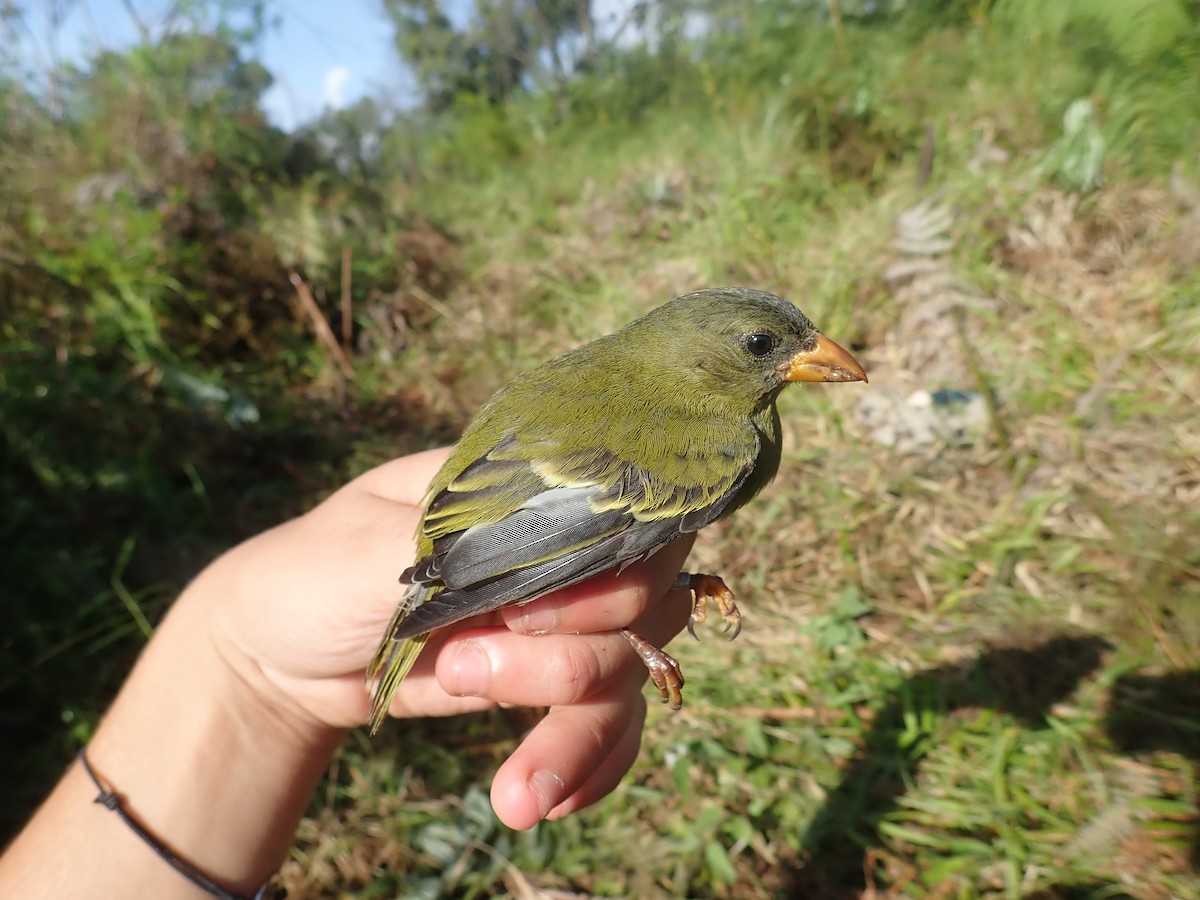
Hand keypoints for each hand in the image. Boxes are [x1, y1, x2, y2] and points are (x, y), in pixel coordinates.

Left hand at [199, 449, 694, 828]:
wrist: (274, 660)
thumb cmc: (312, 578)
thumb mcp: (368, 552)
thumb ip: (460, 550)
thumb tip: (551, 546)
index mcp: (519, 492)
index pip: (623, 516)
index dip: (603, 577)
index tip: (522, 618)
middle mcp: (553, 547)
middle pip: (641, 603)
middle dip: (566, 662)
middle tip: (464, 673)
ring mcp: (557, 616)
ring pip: (628, 671)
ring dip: (576, 735)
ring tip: (514, 795)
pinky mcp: (547, 678)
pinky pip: (612, 721)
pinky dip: (592, 766)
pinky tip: (545, 800)